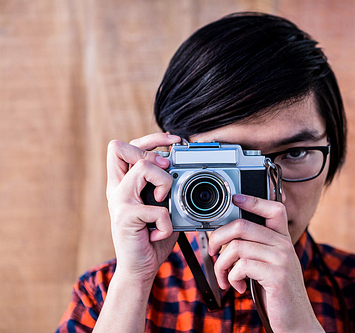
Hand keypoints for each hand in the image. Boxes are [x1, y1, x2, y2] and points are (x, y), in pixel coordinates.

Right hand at [106, 133, 180, 283]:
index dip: (151, 138)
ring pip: (144, 168)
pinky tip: (161, 232)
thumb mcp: (162, 207)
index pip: (127, 146)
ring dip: (164, 182)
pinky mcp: (125, 217)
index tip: (175, 141)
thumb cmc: (152, 237)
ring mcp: (119, 201)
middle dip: (152, 154)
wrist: (140, 268)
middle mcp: (117, 188)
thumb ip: (166, 188)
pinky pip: (157, 208)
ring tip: (164, 202)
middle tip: (167, 171)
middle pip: (122, 147)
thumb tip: (183, 168)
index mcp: (124, 183)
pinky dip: (167, 222)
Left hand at [208, 194, 323, 332]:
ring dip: (222, 265)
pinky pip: (242, 266)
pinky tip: (238, 286)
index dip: (253, 200)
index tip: (235, 198)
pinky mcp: (277, 276)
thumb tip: (228, 239)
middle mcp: (284, 245)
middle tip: (213, 251)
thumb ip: (256, 249)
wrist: (296, 322)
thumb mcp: (269, 266)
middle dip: (218, 237)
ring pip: (237, 247)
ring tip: (226, 277)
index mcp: (283, 240)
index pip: (274, 209)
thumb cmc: (277, 294)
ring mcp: (282, 259)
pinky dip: (232, 277)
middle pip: (243, 226)